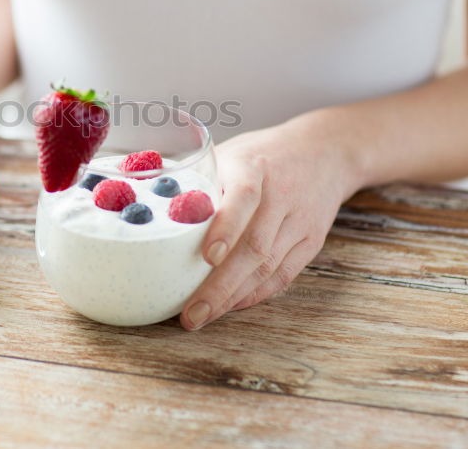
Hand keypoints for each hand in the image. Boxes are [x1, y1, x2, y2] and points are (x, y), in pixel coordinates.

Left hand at [180, 121, 359, 329]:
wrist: (324, 151)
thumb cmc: (261, 156)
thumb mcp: (230, 153)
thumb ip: (197, 179)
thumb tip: (143, 206)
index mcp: (254, 166)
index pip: (243, 197)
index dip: (226, 227)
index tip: (207, 256)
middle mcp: (281, 194)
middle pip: (255, 244)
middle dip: (221, 284)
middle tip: (191, 312)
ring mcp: (300, 220)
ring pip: (268, 266)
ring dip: (233, 296)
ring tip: (202, 316)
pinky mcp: (312, 241)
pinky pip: (283, 275)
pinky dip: (255, 294)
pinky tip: (231, 305)